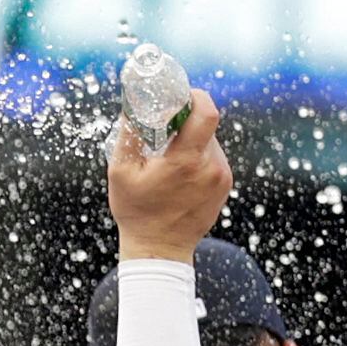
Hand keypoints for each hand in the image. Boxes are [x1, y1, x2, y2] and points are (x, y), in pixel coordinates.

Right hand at [108, 88, 231, 261]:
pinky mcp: (225, 186)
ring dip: (192, 140)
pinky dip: (199, 156)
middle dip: (187, 121)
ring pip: (211, 141)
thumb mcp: (121, 171)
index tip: (182, 95)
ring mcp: (221, 178)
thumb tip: (132, 103)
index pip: (207, 113)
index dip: (196, 96)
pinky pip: (214, 158)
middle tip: (165, 126)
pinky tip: (180, 171)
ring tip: (169, 155)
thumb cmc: (137, 212)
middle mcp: (211, 168)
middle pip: (206, 126)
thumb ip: (128, 133)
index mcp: (186, 161)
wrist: (160, 250)